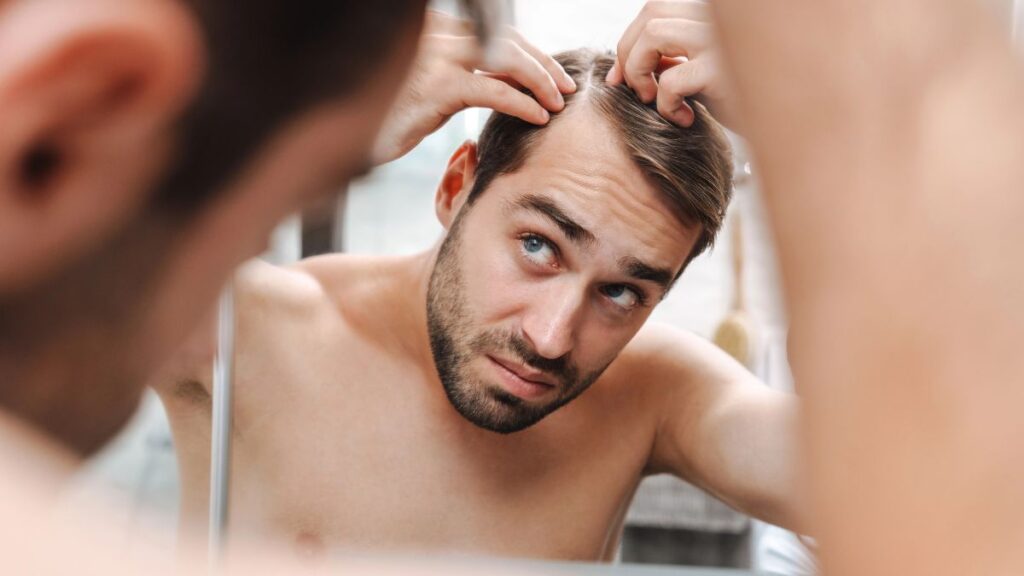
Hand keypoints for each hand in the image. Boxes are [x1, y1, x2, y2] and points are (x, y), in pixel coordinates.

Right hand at [372, 10, 575, 164]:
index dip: (530, 51)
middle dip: (542, 64)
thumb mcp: (430, 84)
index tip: (553, 74)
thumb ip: (462, 72)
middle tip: (566, 88)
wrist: (356, 137)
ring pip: (506, 60)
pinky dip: (523, 103)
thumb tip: (504, 78)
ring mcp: (436, 58)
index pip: (495, 30)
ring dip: (539, 81)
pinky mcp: (437, 88)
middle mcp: (435, 33)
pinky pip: (494, 90)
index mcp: (435, 26)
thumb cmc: (394, 114)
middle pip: (506, 40)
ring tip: (558, 104)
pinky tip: (539, 118)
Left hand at [607, 1, 738, 129]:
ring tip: (655, 100)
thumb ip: (673, 60)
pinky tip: (684, 118)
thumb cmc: (748, 103)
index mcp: (715, 15)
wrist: (793, 126)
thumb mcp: (704, 74)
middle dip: (628, 52)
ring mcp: (722, 40)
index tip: (622, 78)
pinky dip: (664, 103)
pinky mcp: (723, 69)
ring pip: (653, 33)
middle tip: (638, 91)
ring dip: (639, 70)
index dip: (630, 41)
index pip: (658, 8)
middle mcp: (721, 18)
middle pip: (652, 12)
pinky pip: (671, 78)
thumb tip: (621, 69)